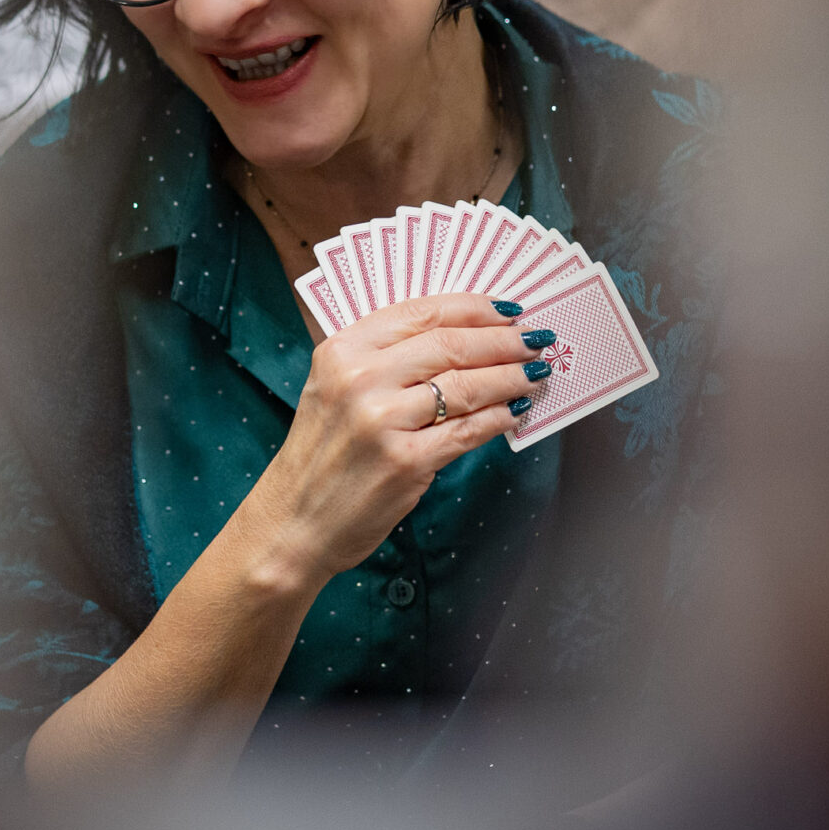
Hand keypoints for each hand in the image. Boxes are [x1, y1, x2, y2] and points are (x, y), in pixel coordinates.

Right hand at [241, 293, 550, 589]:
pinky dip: (499, 418)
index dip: (474, 308)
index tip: (507, 310)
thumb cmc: (321, 456)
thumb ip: (383, 360)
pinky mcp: (405, 461)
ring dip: (511, 378)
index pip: (421, 313)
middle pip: (451, 344)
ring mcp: (382, 420)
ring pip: (467, 385)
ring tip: (533, 376)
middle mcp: (359, 378)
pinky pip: (468, 430)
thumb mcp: (333, 389)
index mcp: (341, 350)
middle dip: (503, 341)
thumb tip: (461, 339)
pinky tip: (514, 412)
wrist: (294, 521)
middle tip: (533, 341)